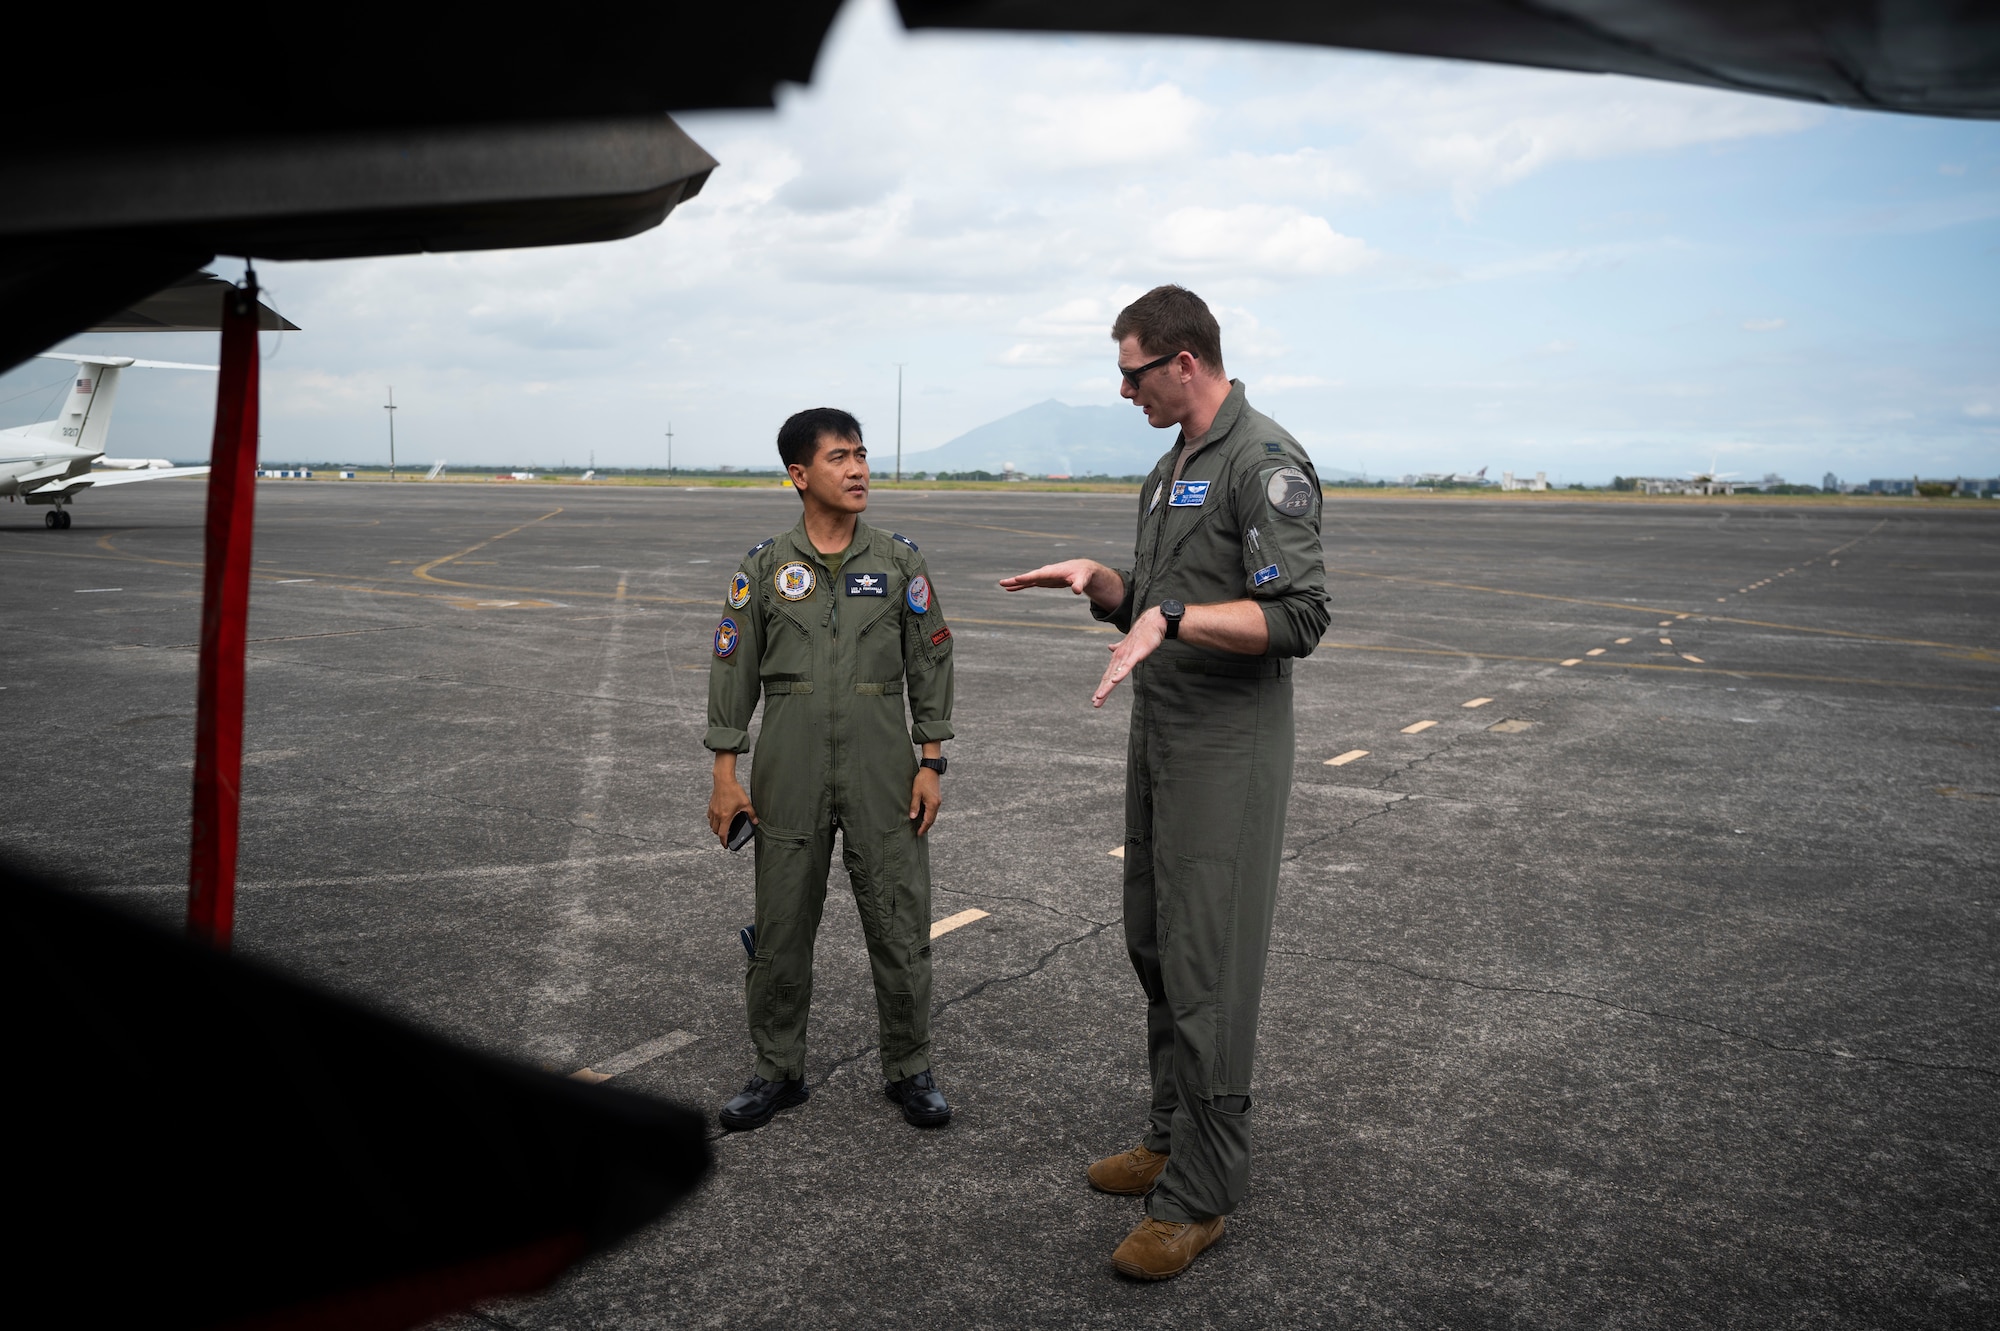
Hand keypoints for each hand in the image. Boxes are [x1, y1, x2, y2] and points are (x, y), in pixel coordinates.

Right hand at [707, 772, 756, 845]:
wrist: (723, 780)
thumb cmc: (734, 791)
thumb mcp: (746, 803)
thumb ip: (751, 814)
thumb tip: (755, 821)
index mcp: (725, 817)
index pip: (722, 834)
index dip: (724, 842)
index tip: (726, 846)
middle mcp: (717, 815)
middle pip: (715, 831)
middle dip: (720, 835)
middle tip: (726, 835)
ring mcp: (712, 810)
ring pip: (711, 824)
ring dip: (716, 828)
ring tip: (723, 827)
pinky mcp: (710, 805)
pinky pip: (710, 817)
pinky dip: (713, 820)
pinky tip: (719, 817)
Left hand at [909, 767, 941, 835]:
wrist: (931, 770)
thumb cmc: (922, 780)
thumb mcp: (916, 793)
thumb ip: (914, 806)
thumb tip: (913, 817)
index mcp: (932, 804)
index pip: (928, 820)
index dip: (923, 828)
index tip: (918, 834)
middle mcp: (937, 804)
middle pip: (932, 819)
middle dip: (926, 827)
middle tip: (919, 833)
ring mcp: (938, 801)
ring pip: (933, 815)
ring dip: (928, 821)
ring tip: (921, 826)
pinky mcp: (937, 798)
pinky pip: (934, 810)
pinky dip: (929, 815)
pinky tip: (924, 816)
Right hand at [999, 559, 1120, 609]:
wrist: (1082, 569)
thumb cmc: (1082, 574)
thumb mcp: (1083, 580)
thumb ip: (1079, 584)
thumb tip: (1077, 591)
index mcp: (1053, 571)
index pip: (1039, 575)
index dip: (1028, 577)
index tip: (1017, 579)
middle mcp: (1045, 573)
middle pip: (1028, 577)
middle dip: (1016, 580)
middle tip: (1002, 582)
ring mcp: (1043, 577)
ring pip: (1026, 580)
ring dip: (1015, 583)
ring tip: (1002, 585)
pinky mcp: (1043, 581)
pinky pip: (1029, 583)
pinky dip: (1020, 586)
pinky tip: (1011, 589)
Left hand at [1093, 607, 1166, 706]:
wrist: (1152, 622)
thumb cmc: (1142, 634)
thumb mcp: (1127, 644)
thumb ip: (1118, 647)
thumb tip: (1110, 647)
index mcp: (1118, 657)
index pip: (1108, 675)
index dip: (1102, 687)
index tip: (1096, 698)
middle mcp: (1119, 657)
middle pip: (1109, 678)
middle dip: (1102, 691)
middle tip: (1095, 703)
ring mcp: (1126, 656)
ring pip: (1115, 674)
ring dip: (1107, 686)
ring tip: (1099, 696)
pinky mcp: (1136, 654)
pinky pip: (1127, 666)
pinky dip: (1120, 673)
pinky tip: (1114, 681)